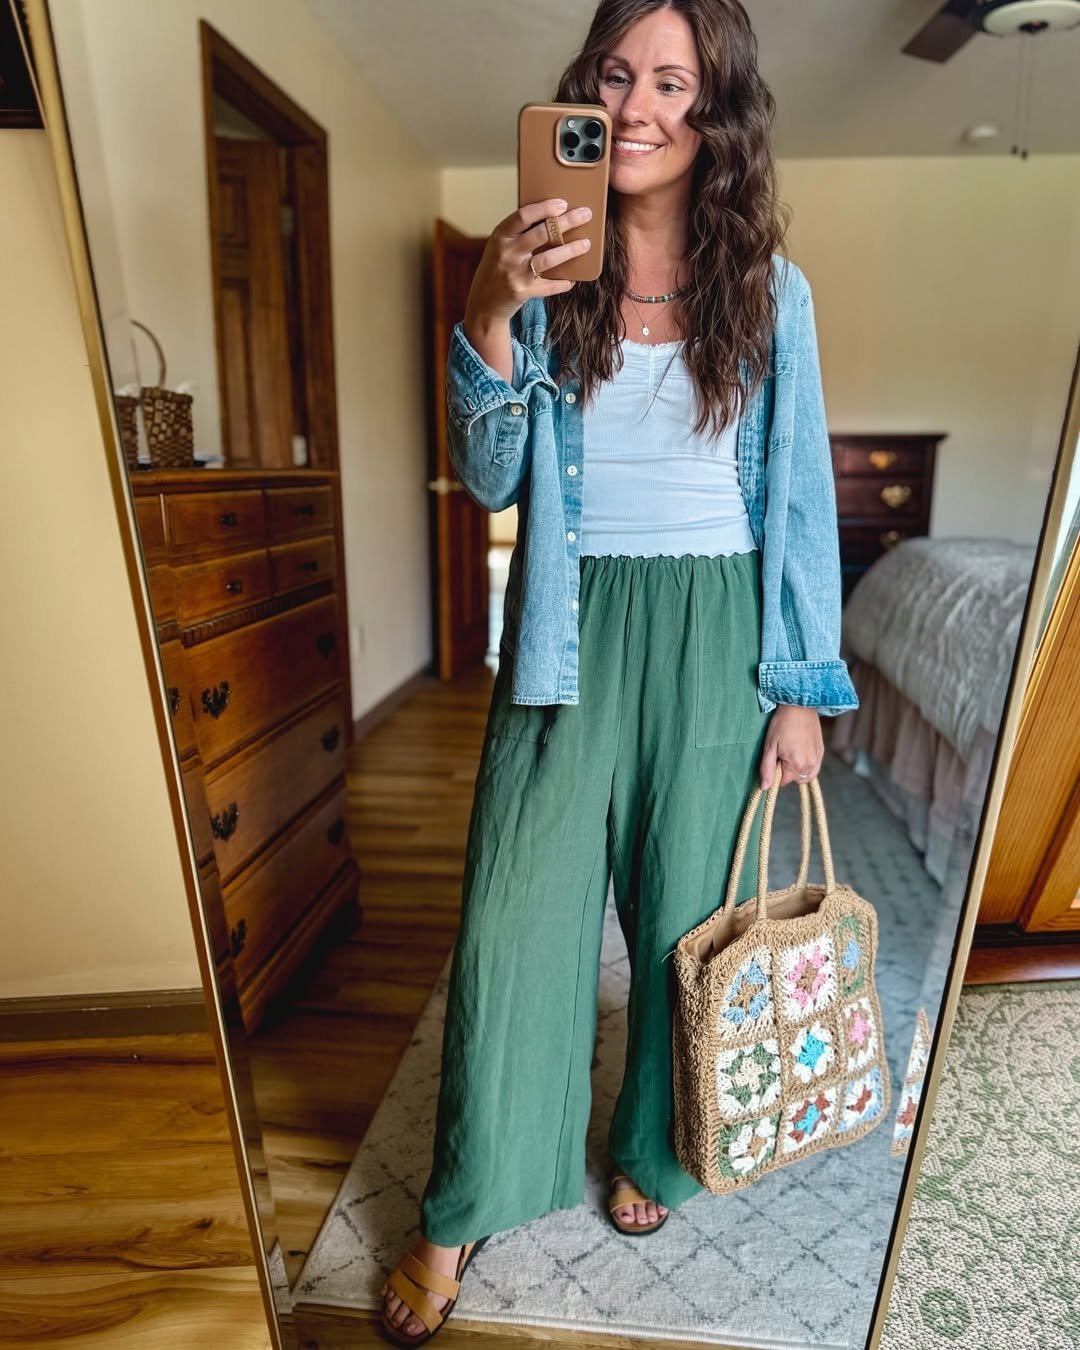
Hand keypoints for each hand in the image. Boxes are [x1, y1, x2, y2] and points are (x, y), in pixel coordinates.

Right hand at [464, 198, 592, 327]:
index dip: (545, 208)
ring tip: (586, 244)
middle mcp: (507, 253)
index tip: (563, 203)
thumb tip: (552, 218)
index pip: (523, 216)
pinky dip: (563, 282)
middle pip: (542, 233)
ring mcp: (515, 273)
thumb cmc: (497, 268)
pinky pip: (549, 285)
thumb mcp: (500, 246)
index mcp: (500, 236)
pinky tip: (573, 279)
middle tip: (585, 214)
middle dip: (567, 222)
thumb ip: (519, 233)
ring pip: (549, 259)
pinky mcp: (523, 292)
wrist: (484, 302)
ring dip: (570, 250)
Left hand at [758, 706, 822, 789]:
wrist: (800, 705)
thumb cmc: (781, 724)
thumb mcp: (769, 746)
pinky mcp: (822, 752)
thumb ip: (767, 769)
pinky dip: (807, 765)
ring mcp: (818, 758)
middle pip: (795, 779)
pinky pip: (814, 768)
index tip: (775, 757)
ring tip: (791, 752)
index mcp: (796, 764)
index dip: (776, 772)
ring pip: (806, 775)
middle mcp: (810, 764)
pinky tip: (800, 752)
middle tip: (782, 753)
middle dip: (787, 771)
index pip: (783, 781)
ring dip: (798, 770)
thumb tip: (764, 788)